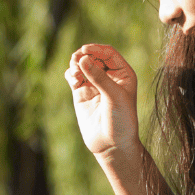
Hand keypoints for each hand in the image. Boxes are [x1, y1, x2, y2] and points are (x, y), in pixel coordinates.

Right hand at [64, 44, 139, 160]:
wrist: (112, 145)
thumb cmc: (121, 121)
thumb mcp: (114, 96)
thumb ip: (99, 77)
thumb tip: (82, 58)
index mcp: (123, 74)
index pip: (108, 53)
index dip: (96, 49)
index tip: (85, 51)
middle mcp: (109, 77)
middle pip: (93, 56)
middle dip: (84, 56)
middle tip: (77, 61)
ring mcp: (94, 85)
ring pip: (81, 65)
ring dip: (75, 64)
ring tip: (75, 73)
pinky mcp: (82, 94)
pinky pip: (73, 77)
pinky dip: (70, 74)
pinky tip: (73, 79)